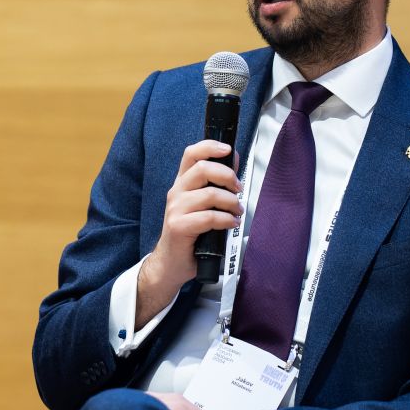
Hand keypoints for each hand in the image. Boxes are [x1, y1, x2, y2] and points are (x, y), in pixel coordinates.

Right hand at [137, 140, 241, 324]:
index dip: (210, 147)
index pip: (191, 154)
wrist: (171, 263)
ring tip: (237, 212)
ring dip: (231, 202)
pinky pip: (208, 217)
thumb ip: (216, 184)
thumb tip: (233, 162)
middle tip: (238, 189)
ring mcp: (175, 210)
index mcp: (182, 184)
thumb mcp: (203, 205)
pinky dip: (226, 220)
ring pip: (209, 194)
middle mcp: (176, 193)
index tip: (228, 149)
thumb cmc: (190, 234)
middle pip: (202, 169)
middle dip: (227, 176)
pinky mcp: (178, 227)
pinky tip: (231, 224)